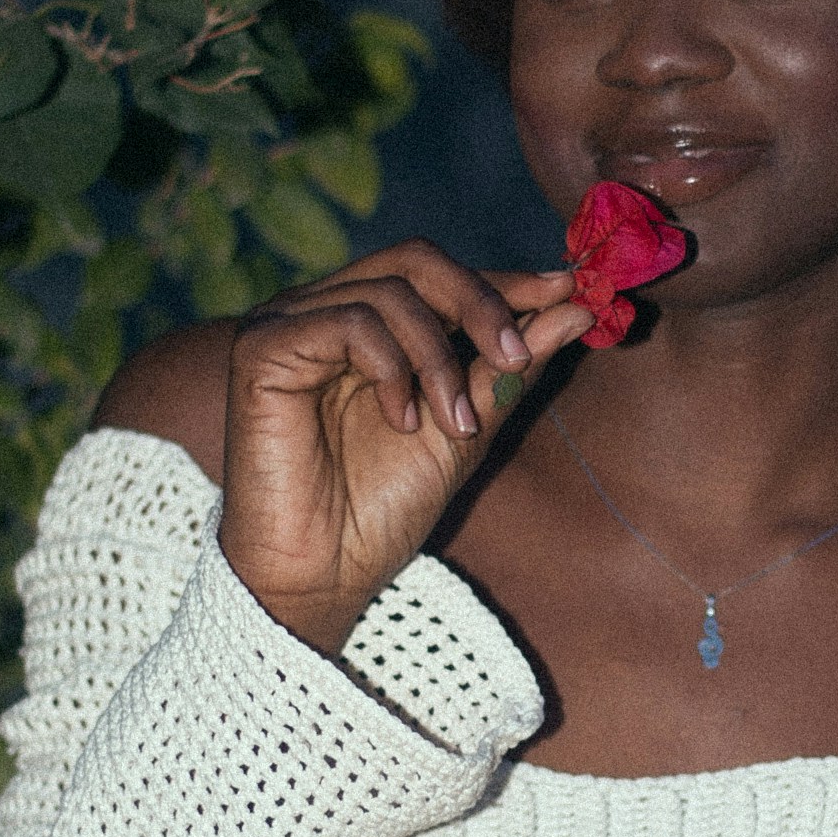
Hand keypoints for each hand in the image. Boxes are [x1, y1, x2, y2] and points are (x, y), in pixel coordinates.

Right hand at [222, 239, 593, 659]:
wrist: (321, 575)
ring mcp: (288, 325)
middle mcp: (322, 312)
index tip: (566, 290)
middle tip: (514, 358)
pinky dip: (392, 368)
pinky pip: (348, 322)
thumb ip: (510, 366)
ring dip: (440, 359)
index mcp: (365, 324)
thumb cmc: (382, 509)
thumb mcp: (467, 428)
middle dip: (481, 303)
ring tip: (456, 425)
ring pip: (390, 292)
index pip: (438, 276)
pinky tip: (402, 422)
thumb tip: (576, 305)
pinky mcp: (261, 349)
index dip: (503, 280)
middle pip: (415, 261)